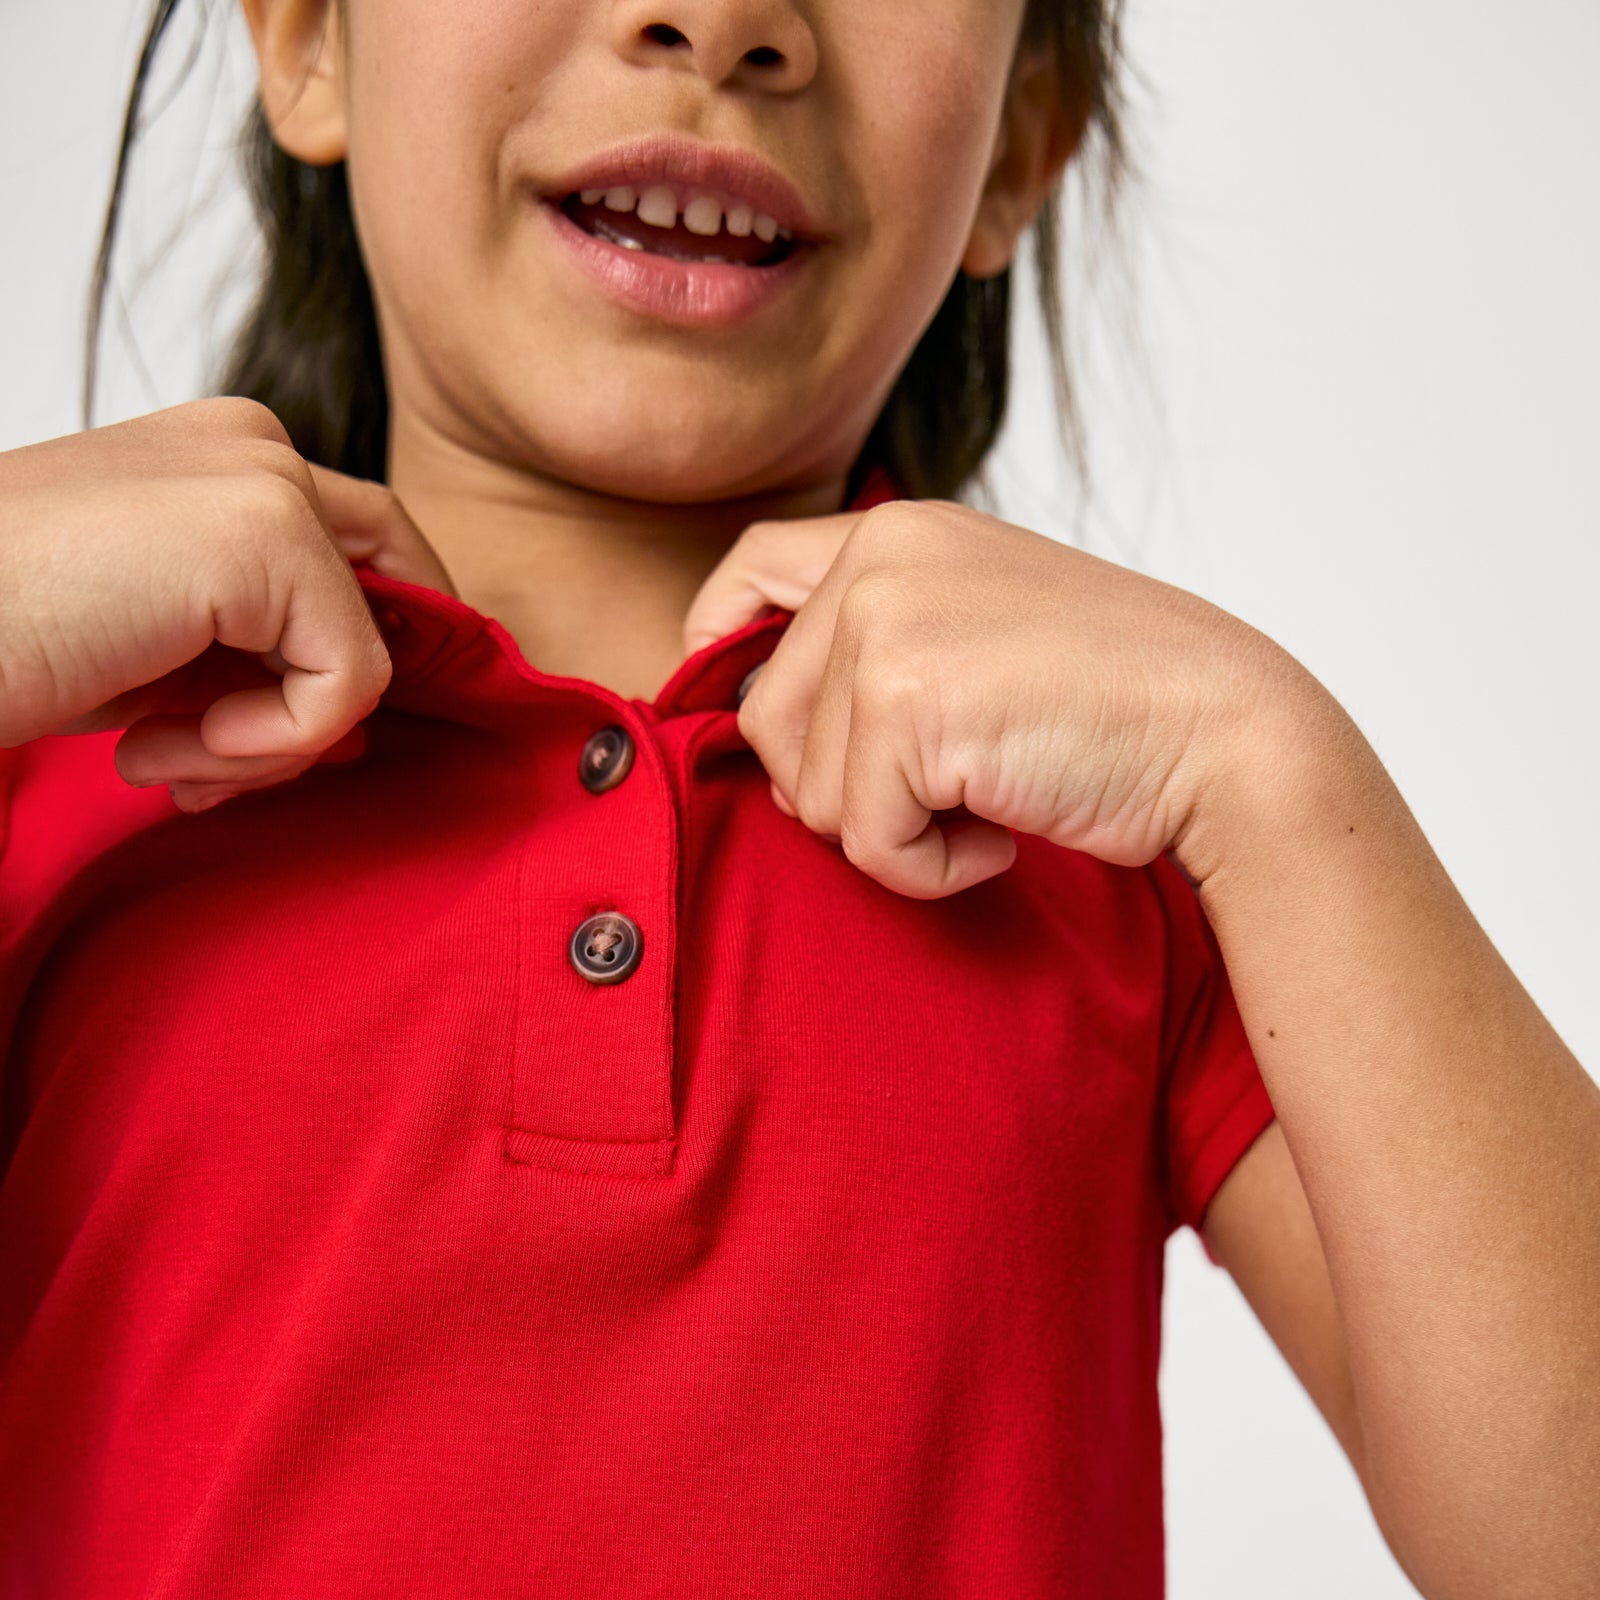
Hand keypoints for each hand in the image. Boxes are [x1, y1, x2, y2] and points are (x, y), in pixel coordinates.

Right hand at [0, 397, 455, 811]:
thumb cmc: (9, 640)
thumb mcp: (157, 646)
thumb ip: (260, 661)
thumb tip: (359, 723)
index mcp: (228, 455)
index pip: (368, 554)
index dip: (346, 657)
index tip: (265, 737)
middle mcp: (257, 448)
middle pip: (386, 594)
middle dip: (321, 705)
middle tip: (206, 761)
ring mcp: (266, 483)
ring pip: (363, 658)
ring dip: (266, 747)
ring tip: (158, 756)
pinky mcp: (266, 538)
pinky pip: (346, 685)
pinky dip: (263, 746)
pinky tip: (151, 746)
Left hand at [683, 498, 1311, 899]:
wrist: (1230, 733)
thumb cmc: (1113, 703)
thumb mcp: (979, 635)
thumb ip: (875, 646)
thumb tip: (757, 729)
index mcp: (895, 533)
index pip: (748, 569)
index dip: (715, 643)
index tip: (722, 702)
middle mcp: (878, 560)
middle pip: (765, 717)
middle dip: (838, 787)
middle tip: (947, 790)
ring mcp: (887, 625)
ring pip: (807, 791)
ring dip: (894, 830)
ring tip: (992, 796)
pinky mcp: (907, 704)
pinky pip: (866, 841)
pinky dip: (931, 868)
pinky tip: (1006, 832)